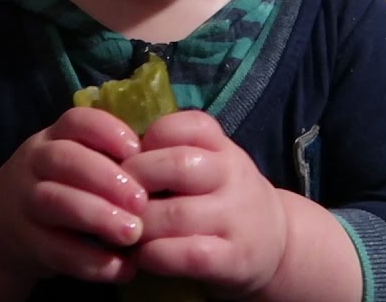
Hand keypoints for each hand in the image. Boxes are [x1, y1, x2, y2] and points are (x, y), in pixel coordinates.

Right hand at [0, 107, 148, 283]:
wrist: (0, 224)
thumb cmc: (61, 185)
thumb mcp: (76, 160)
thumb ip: (110, 157)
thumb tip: (165, 161)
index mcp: (55, 137)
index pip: (76, 121)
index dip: (107, 131)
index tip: (138, 149)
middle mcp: (35, 162)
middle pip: (64, 160)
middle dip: (106, 178)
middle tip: (142, 200)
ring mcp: (24, 201)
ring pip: (55, 202)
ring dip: (97, 217)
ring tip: (132, 233)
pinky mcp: (25, 242)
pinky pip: (55, 250)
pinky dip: (90, 262)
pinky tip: (121, 268)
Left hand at [121, 111, 287, 298]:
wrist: (275, 242)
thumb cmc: (222, 198)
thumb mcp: (208, 163)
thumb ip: (169, 152)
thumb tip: (109, 154)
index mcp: (221, 146)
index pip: (184, 126)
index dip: (146, 139)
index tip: (126, 158)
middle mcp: (233, 174)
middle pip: (176, 165)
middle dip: (133, 181)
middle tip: (112, 197)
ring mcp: (237, 217)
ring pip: (177, 214)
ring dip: (139, 224)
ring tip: (122, 231)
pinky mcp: (235, 258)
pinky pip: (188, 254)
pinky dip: (156, 256)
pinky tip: (143, 257)